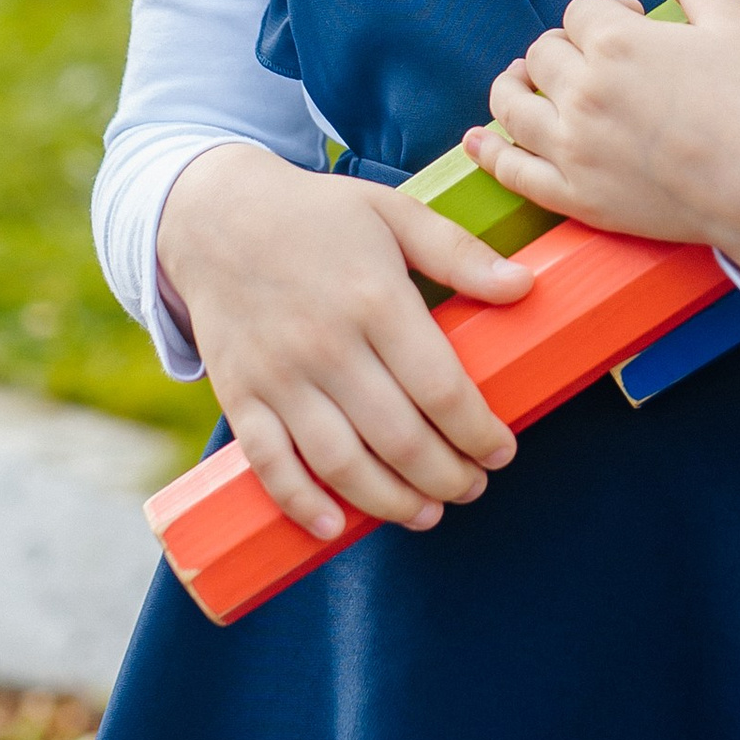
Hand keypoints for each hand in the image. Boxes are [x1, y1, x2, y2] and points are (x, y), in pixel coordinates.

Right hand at [155, 144, 535, 541]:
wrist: (214, 214)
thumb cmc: (316, 215)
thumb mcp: (393, 212)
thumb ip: (459, 252)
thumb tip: (525, 286)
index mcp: (374, 299)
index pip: (440, 388)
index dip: (478, 432)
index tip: (502, 451)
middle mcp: (326, 345)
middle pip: (399, 437)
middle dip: (446, 476)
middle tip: (472, 486)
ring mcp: (279, 376)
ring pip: (341, 462)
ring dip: (390, 502)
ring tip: (427, 514)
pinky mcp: (240, 395)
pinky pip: (269, 464)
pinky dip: (301, 504)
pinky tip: (335, 527)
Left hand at [462, 0, 739, 291]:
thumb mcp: (734, 24)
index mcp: (616, 42)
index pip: (579, 12)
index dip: (604, 14)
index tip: (629, 26)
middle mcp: (583, 91)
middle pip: (542, 55)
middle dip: (562, 50)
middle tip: (588, 62)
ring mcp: (574, 147)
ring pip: (513, 106)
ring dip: (510, 88)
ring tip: (517, 84)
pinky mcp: (576, 195)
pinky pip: (514, 172)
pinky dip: (491, 154)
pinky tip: (481, 140)